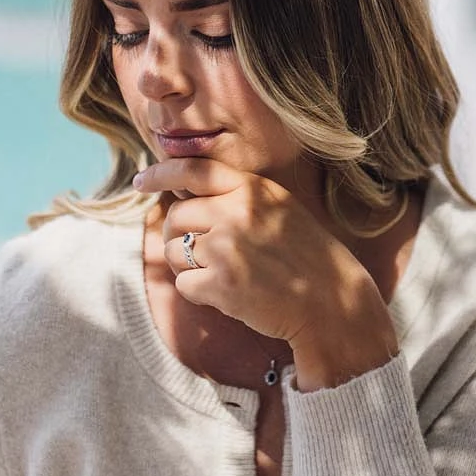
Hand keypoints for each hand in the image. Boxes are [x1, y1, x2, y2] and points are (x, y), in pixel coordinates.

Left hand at [133, 158, 398, 388]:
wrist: (334, 306)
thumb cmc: (310, 260)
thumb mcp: (281, 212)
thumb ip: (240, 199)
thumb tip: (186, 196)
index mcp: (255, 189)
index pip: (195, 169)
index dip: (161, 173)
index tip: (141, 179)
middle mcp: (238, 212)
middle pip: (177, 215)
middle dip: (181, 235)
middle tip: (204, 253)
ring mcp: (227, 247)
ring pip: (175, 251)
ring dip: (188, 267)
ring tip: (222, 276)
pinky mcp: (220, 284)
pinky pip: (184, 285)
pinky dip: (199, 294)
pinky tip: (228, 295)